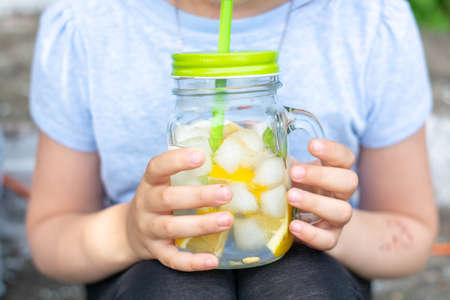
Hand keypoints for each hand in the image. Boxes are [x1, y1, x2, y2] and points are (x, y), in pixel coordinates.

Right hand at [125, 148, 232, 270]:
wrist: (128, 232)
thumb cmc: (158, 200)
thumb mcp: (163, 183)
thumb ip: (188, 173)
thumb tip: (230, 158)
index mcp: (150, 183)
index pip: (157, 167)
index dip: (177, 161)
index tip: (201, 156)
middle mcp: (146, 205)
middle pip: (168, 199)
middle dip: (199, 196)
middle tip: (226, 192)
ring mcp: (149, 229)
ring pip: (172, 228)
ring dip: (201, 225)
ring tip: (227, 220)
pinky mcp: (156, 252)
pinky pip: (172, 259)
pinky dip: (192, 262)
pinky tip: (212, 260)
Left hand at [287, 139, 356, 250]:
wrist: (307, 223)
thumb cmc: (297, 188)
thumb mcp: (292, 173)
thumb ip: (281, 162)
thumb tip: (258, 147)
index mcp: (335, 172)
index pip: (345, 157)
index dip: (332, 150)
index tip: (311, 144)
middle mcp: (342, 194)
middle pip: (349, 181)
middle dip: (321, 176)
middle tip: (294, 173)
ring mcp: (338, 218)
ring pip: (342, 211)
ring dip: (315, 202)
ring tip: (291, 197)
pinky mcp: (330, 238)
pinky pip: (327, 239)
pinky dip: (310, 233)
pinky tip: (293, 225)